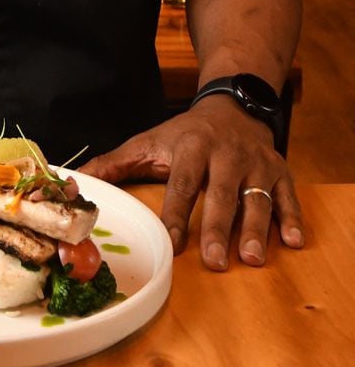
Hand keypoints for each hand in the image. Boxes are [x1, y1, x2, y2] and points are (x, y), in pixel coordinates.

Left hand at [80, 97, 304, 270]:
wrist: (233, 105)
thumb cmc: (185, 133)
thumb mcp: (149, 141)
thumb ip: (115, 163)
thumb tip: (75, 178)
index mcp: (192, 147)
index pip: (183, 184)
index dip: (177, 214)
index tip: (173, 244)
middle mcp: (226, 154)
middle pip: (222, 195)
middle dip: (218, 227)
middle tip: (216, 261)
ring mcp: (255, 164)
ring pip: (257, 198)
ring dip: (255, 228)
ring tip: (252, 258)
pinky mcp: (279, 171)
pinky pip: (288, 196)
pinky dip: (292, 218)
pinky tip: (292, 241)